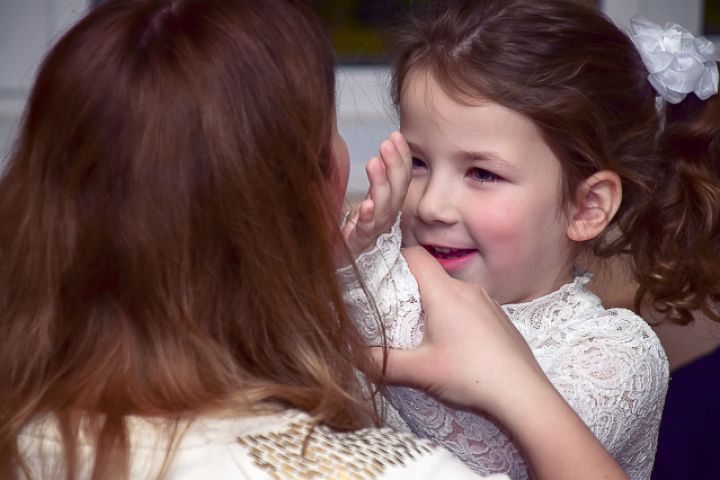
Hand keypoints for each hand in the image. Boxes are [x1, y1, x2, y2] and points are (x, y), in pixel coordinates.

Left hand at [343, 131, 410, 255]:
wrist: (338, 256)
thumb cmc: (354, 223)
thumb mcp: (369, 195)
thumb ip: (377, 174)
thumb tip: (385, 144)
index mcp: (389, 202)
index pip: (401, 177)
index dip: (402, 157)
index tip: (396, 135)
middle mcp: (386, 216)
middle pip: (397, 190)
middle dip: (394, 165)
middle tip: (386, 143)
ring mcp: (374, 230)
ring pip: (384, 207)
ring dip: (381, 183)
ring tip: (374, 163)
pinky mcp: (358, 242)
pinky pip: (366, 229)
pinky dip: (368, 216)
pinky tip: (366, 204)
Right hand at [370, 247, 627, 479]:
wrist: (524, 393)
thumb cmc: (472, 375)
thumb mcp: (419, 371)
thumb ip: (380, 361)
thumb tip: (350, 355)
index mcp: (445, 292)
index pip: (413, 255)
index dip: (392, 259)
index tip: (377, 275)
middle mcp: (467, 289)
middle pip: (430, 273)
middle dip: (407, 286)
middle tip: (390, 307)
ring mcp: (486, 302)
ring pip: (449, 290)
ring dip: (431, 301)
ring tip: (418, 328)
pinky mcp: (498, 317)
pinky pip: (467, 304)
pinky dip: (451, 313)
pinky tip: (450, 341)